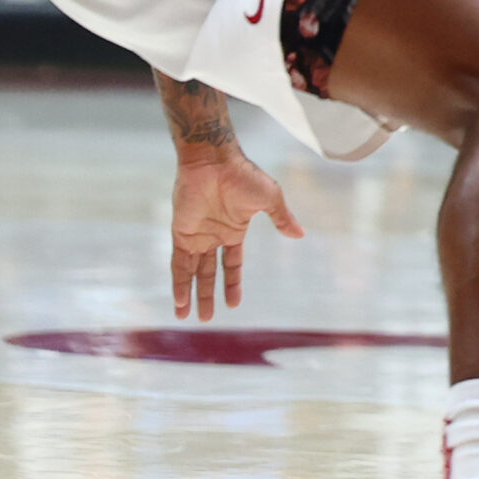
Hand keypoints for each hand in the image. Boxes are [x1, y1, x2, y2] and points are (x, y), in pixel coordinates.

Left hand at [169, 150, 303, 320]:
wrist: (214, 161)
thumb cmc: (243, 175)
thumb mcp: (270, 198)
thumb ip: (282, 218)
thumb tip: (300, 234)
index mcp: (234, 230)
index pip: (232, 264)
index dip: (232, 284)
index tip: (233, 304)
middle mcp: (213, 236)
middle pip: (209, 273)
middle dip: (208, 295)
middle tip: (206, 318)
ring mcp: (196, 235)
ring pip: (192, 272)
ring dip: (191, 294)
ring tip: (188, 317)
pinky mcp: (181, 232)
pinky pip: (179, 263)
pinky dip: (179, 282)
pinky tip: (180, 300)